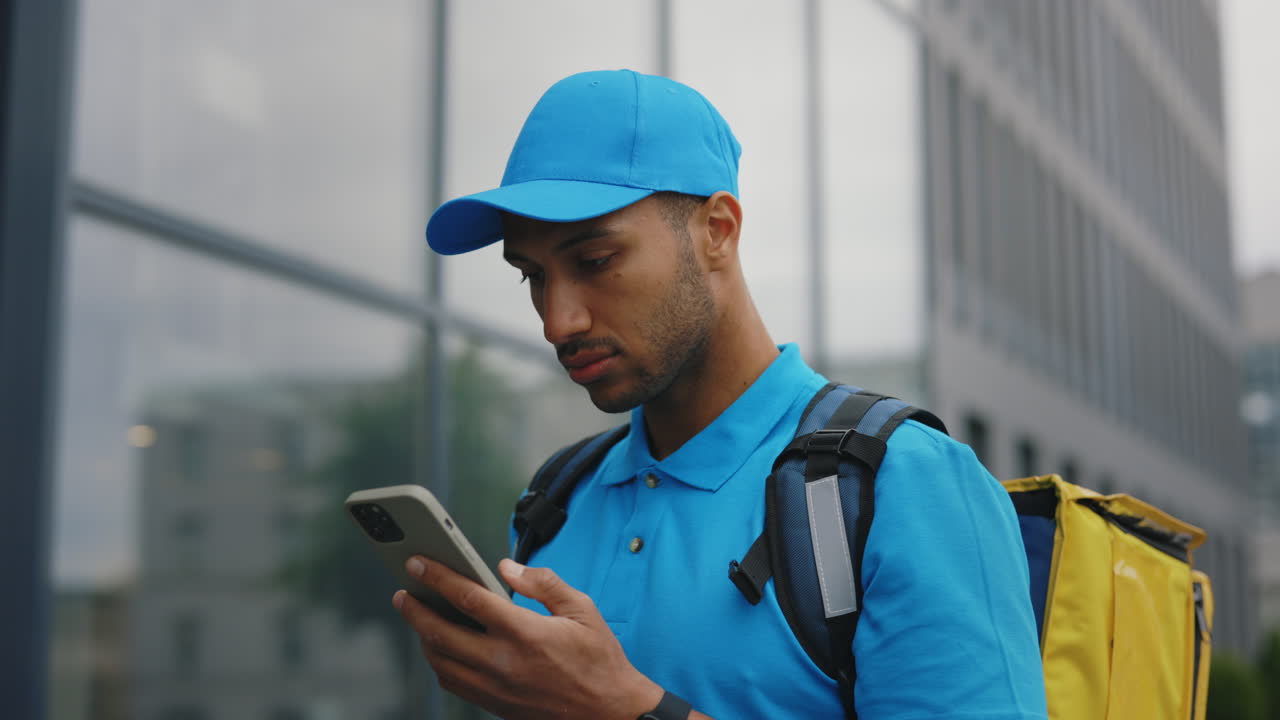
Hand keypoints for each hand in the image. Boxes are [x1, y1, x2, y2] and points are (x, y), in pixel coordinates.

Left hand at [394, 556, 663, 719]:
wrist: (610, 714)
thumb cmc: (599, 660)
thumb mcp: (582, 610)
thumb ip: (543, 583)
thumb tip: (505, 568)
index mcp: (526, 633)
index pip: (468, 599)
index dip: (437, 577)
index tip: (417, 563)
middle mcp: (504, 662)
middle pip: (440, 633)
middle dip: (414, 609)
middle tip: (403, 592)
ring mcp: (496, 688)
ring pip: (440, 662)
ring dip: (424, 637)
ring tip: (420, 617)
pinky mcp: (495, 705)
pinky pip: (454, 683)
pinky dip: (440, 662)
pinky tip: (442, 647)